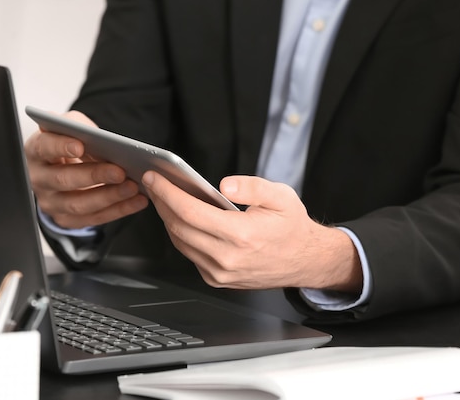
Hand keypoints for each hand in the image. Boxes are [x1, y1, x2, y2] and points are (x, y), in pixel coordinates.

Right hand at [24, 110, 147, 228]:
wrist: (65, 168)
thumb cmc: (70, 144)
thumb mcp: (72, 128)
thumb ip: (79, 126)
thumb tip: (99, 136)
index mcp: (36, 151)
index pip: (44, 147)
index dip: (60, 146)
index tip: (80, 146)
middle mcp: (39, 179)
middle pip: (63, 179)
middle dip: (94, 176)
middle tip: (120, 171)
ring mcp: (51, 202)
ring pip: (78, 204)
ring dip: (109, 196)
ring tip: (133, 187)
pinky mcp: (66, 219)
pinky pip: (94, 218)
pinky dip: (119, 210)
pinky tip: (137, 200)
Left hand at [141, 172, 362, 291]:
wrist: (305, 260)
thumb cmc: (293, 228)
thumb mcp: (282, 196)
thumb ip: (253, 187)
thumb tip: (225, 185)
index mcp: (242, 236)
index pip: (190, 212)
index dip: (168, 193)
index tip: (155, 179)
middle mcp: (228, 259)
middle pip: (179, 228)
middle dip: (162, 203)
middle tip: (154, 184)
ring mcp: (221, 273)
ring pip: (181, 243)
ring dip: (168, 219)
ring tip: (163, 198)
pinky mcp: (218, 280)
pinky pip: (190, 255)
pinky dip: (181, 235)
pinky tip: (181, 219)